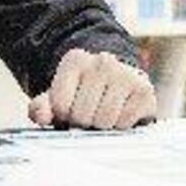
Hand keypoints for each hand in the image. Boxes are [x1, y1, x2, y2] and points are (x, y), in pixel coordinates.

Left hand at [28, 48, 156, 129]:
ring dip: (102, 126)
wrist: (118, 83)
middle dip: (83, 122)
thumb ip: (41, 107)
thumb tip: (42, 116)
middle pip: (81, 115)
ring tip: (104, 113)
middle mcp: (102, 61)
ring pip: (104, 121)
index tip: (69, 108)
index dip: (63, 115)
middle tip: (89, 114)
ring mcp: (126, 73)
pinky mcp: (144, 90)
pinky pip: (124, 123)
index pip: (59, 104)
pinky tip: (121, 113)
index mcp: (75, 59)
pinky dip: (121, 126)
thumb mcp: (57, 98)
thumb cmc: (83, 94)